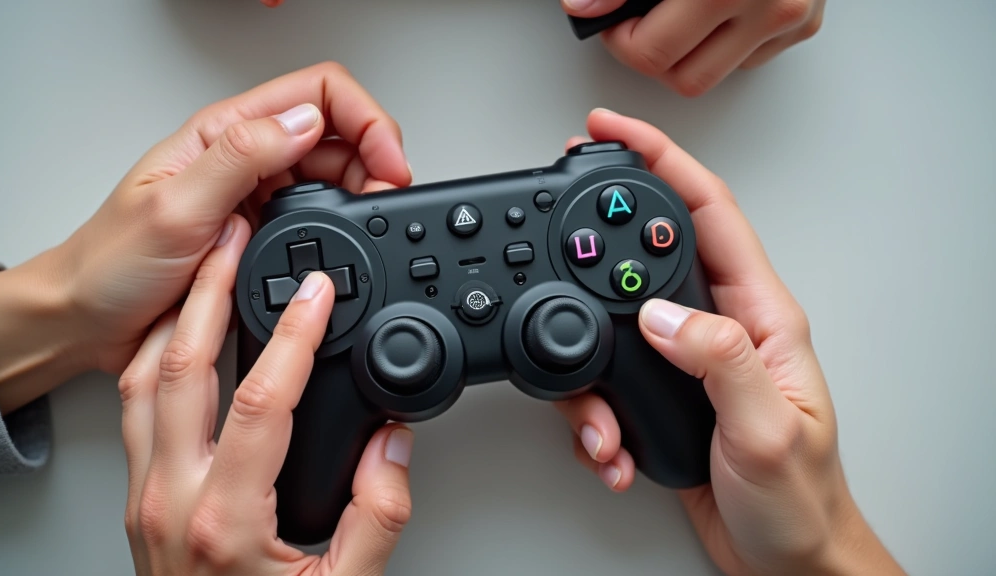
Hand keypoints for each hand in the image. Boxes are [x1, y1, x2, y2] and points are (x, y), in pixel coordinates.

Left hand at [0, 62, 410, 413]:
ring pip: (333, 174)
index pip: (318, 93)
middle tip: (388, 198)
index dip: (366, 119)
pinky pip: (318, 216)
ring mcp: (256, 194)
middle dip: (375, 158)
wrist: (88, 320)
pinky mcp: (260, 232)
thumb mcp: (175, 206)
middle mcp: (245, 157)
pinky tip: (344, 243)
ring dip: (362, 192)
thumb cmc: (111, 262)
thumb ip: (240, 158)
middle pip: (337, 131)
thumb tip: (305, 122)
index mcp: (225, 133)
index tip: (389, 163)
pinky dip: (344, 224)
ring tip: (371, 222)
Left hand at [118, 218, 414, 574]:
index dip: (293, 335)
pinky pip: (136, 407)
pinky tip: (181, 333)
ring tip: (206, 267)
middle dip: (212, 291)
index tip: (318, 291)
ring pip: (146, 381)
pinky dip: (157, 356)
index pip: (261, 401)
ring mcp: (147, 494)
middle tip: (235, 239)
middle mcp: (174, 497)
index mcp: (227, 518)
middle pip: (182, 367)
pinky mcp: (141, 497)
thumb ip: (380, 518)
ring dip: (178, 316)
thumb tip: (394, 448)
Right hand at [554, 109, 903, 574]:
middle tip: (556, 223)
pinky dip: (593, 416)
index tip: (610, 132)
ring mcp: (689, 360)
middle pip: (648, 251)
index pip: (706, 213)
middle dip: (598, 239)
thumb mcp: (767, 428)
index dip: (659, 161)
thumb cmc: (798, 499)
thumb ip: (718, 358)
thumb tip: (658, 313)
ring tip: (601, 424)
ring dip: (587, 372)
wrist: (784, 559)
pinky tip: (612, 448)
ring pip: (613, 323)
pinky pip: (607, 379)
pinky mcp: (663, 394)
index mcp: (759, 316)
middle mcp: (721, 328)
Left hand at [562, 0, 824, 95]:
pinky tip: (719, 6)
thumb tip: (582, 7)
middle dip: (653, 55)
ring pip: (716, 74)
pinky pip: (750, 58)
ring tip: (681, 10)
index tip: (615, 21)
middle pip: (682, 78)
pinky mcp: (807, 23)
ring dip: (689, 52)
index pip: (650, 53)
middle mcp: (768, 3)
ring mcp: (791, 17)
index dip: (621, 40)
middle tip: (642, 21)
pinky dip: (726, 41)